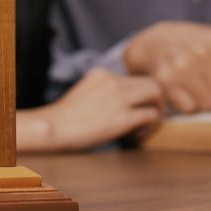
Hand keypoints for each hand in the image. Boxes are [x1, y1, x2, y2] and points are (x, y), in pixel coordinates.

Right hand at [37, 68, 161, 150]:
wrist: (53, 129)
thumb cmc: (65, 118)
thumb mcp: (84, 93)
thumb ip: (103, 92)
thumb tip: (122, 105)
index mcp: (102, 73)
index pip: (133, 78)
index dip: (139, 94)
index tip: (135, 109)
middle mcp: (113, 80)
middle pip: (150, 81)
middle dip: (155, 100)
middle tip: (150, 117)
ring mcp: (119, 97)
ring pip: (156, 93)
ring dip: (157, 110)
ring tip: (146, 127)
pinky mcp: (123, 117)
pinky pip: (150, 115)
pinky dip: (151, 126)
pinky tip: (137, 136)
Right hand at [124, 21, 210, 114]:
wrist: (159, 40)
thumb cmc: (199, 46)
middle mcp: (201, 52)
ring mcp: (182, 66)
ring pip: (208, 104)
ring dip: (206, 99)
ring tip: (198, 83)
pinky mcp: (166, 80)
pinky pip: (189, 108)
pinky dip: (190, 103)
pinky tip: (185, 88)